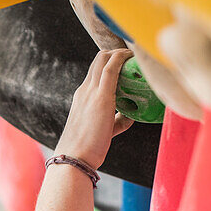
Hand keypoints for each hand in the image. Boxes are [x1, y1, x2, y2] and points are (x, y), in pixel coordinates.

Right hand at [56, 49, 134, 169]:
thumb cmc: (86, 149)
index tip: (127, 64)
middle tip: (135, 58)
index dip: (111, 61)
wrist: (74, 158)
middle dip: (118, 52)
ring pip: (104, 58)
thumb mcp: (103, 130)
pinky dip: (122, 59)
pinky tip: (133, 57)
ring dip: (121, 53)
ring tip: (137, 55)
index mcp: (82, 96)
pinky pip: (111, 69)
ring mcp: (91, 92)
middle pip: (99, 58)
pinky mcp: (101, 97)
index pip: (96, 70)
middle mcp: (85, 90)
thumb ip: (116, 121)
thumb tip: (131, 116)